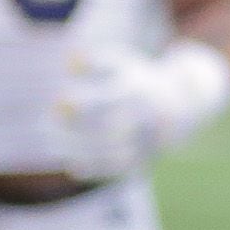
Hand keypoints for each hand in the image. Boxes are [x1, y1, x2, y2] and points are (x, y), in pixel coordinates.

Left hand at [52, 36, 229, 177]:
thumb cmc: (139, 82)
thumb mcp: (123, 64)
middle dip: (77, 127)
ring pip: (111, 150)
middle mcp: (144, 116)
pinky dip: (95, 168)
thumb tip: (71, 62)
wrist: (181, 108)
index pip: (110, 97)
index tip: (59, 102)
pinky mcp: (144, 158)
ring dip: (80, 148)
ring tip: (51, 143)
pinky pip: (118, 168)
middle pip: (108, 126)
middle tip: (48, 122)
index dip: (85, 102)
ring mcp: (145, 139)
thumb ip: (96, 61)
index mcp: (139, 91)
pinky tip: (73, 165)